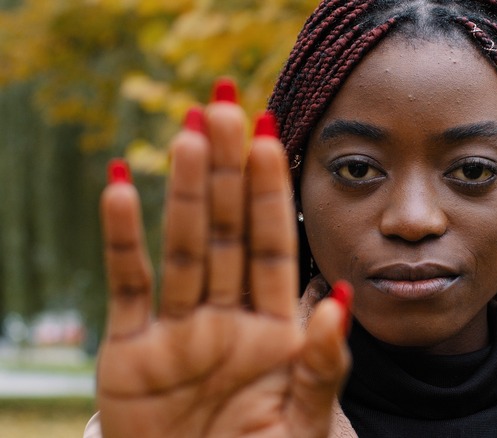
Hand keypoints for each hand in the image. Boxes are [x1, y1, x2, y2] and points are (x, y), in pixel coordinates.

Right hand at [97, 80, 349, 437]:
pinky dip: (121, 239)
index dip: (270, 192)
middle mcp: (229, 315)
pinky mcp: (132, 350)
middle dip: (227, 170)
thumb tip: (343, 302)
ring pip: (183, 246)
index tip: (271, 137)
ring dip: (182, 190)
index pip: (274, 246)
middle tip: (224, 106)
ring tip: (186, 132)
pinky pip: (129, 284)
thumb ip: (323, 366)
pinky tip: (118, 187)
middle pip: (228, 230)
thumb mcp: (305, 423)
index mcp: (276, 328)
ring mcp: (181, 328)